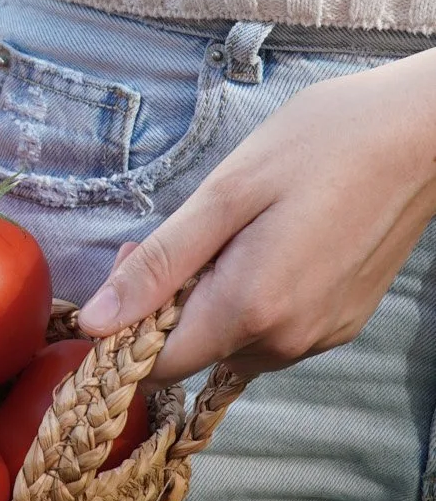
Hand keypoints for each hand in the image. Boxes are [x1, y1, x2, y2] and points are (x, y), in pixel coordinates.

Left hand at [75, 52, 435, 380]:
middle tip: (189, 231)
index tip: (136, 267)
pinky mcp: (340, 325)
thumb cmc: (321, 145)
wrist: (419, 136)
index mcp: (249, 310)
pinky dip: (254, 300)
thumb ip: (160, 264)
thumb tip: (97, 321)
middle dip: (171, 305)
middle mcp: (286, 341)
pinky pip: (273, 331)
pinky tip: (272, 244)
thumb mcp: (226, 193)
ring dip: (215, 301)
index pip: (155, 365)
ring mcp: (318, 337)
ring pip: (233, 345)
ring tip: (237, 231)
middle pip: (195, 354)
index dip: (128, 325)